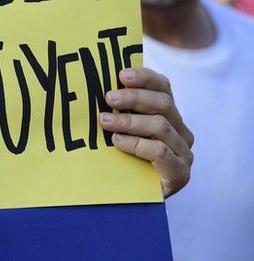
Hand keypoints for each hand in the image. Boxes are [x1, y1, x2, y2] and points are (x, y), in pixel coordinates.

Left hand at [97, 67, 193, 197]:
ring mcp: (183, 153)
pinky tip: (118, 142)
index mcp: (169, 115)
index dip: (145, 77)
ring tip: (105, 121)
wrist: (130, 200)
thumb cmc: (120, 159)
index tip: (121, 74)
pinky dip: (138, 144)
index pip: (164, 87)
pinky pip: (161, 152)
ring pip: (161, 126)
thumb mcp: (118, 130)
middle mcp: (181, 132)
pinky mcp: (180, 174)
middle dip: (134, 98)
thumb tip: (90, 87)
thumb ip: (116, 110)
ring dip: (130, 121)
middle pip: (164, 104)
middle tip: (108, 97)